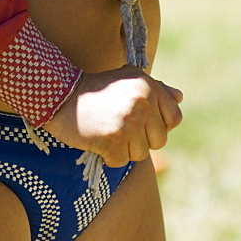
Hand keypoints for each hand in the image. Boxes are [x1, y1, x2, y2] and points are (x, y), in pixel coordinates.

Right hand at [44, 66, 182, 167]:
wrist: (61, 96)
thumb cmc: (96, 89)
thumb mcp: (128, 79)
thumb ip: (156, 89)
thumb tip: (179, 98)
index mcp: (149, 86)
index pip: (174, 119)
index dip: (158, 124)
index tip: (139, 119)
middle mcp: (143, 102)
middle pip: (159, 141)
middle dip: (140, 138)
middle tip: (119, 125)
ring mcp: (129, 121)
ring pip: (140, 154)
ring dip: (123, 148)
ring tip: (107, 130)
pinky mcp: (114, 139)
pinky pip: (120, 161)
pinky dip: (108, 156)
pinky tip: (97, 138)